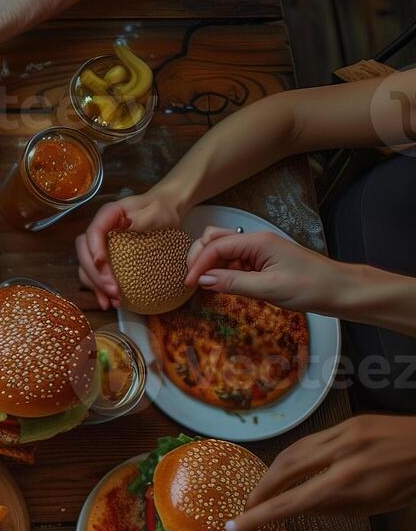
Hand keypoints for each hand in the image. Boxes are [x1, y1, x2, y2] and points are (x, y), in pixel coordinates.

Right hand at [75, 192, 185, 308]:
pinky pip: (95, 276)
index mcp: (107, 216)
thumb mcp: (157, 211)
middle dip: (96, 275)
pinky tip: (108, 303)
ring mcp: (99, 246)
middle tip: (113, 291)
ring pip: (86, 268)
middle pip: (85, 254)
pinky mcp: (105, 259)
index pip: (93, 233)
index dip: (94, 249)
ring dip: (96, 286)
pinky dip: (99, 290)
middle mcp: (99, 231)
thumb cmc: (161, 210)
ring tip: (113, 301)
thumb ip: (142, 217)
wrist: (164, 212)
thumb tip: (126, 225)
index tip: (102, 265)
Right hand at [182, 227, 355, 313]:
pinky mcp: (263, 262)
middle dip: (199, 257)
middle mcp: (256, 241)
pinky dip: (223, 271)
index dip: (198, 264)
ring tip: (206, 284)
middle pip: (215, 240)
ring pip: (223, 250)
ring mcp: (260, 251)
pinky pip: (235, 262)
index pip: (216, 246)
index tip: (189, 284)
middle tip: (193, 281)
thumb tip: (202, 281)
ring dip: (210, 264)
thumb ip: (233, 283)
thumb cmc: (311, 287)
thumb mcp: (269, 288)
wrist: (341, 290)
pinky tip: (222, 284)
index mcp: (258, 242)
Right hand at [232, 415, 415, 530]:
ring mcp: (344, 433)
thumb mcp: (374, 505)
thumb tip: (296, 508)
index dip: (260, 516)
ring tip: (264, 489)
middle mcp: (341, 454)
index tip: (235, 527)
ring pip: (293, 450)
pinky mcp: (349, 422)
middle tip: (247, 507)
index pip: (293, 502)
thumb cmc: (411, 485)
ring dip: (273, 472)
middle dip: (260, 489)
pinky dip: (294, 456)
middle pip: (284, 469)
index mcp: (350, 483)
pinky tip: (289, 467)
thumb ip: (332, 506)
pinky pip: (311, 440)